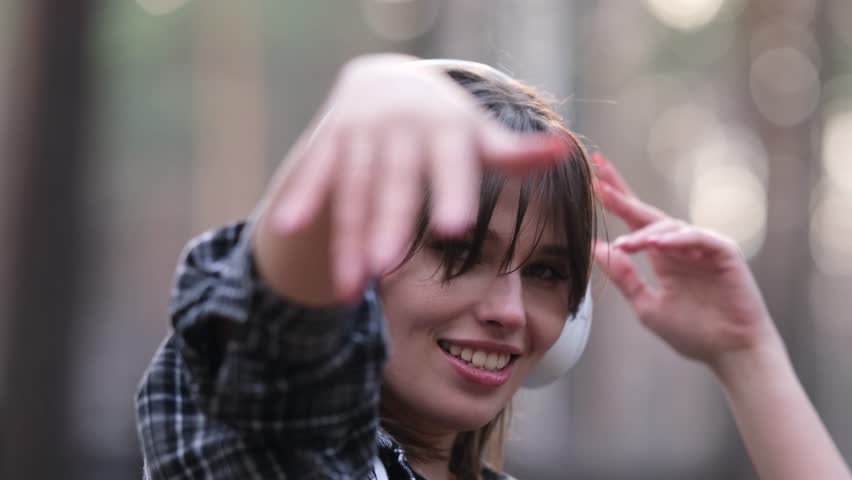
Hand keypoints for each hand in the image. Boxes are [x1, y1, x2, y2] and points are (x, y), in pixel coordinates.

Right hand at [258, 55, 568, 301]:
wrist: (384, 78)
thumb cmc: (444, 122)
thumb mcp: (477, 133)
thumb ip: (515, 152)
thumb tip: (565, 149)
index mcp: (445, 129)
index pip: (450, 164)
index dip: (451, 193)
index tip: (454, 229)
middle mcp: (401, 130)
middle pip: (395, 184)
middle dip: (389, 226)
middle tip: (387, 270)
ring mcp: (360, 135)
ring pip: (352, 190)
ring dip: (347, 237)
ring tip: (350, 289)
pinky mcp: (329, 142)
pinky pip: (313, 173)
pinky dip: (301, 199)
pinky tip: (287, 230)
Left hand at [592, 152, 780, 370]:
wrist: (731, 353)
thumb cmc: (693, 332)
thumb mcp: (647, 305)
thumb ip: (623, 277)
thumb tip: (596, 248)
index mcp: (663, 256)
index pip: (635, 221)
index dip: (616, 200)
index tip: (593, 182)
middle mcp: (681, 246)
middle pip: (648, 213)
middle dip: (623, 195)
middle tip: (599, 176)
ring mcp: (704, 247)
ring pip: (670, 227)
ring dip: (645, 233)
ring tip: (627, 244)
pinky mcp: (725, 253)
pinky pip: (699, 238)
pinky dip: (677, 239)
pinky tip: (657, 244)